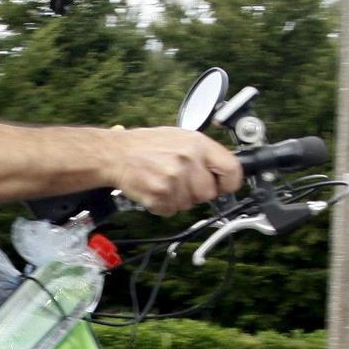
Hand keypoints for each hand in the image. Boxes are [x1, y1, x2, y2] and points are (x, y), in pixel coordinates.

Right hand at [108, 127, 243, 214]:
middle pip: (209, 193)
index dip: (229, 183)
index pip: (232, 170)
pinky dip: (164, 204)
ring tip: (165, 181)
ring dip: (179, 199)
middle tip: (181, 181)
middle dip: (197, 192)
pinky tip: (155, 188)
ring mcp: (173, 180)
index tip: (223, 186)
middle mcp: (188, 161)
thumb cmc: (147, 145)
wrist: (116, 154)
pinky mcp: (160, 196)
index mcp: (197, 144)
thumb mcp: (181, 138)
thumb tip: (224, 171)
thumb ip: (205, 154)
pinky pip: (172, 211)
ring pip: (190, 204)